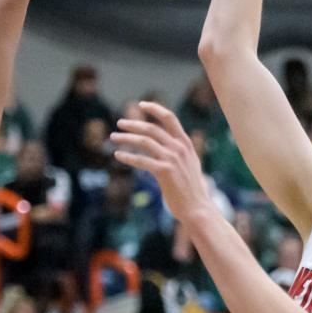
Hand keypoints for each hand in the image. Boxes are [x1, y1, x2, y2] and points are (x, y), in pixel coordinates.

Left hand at [112, 102, 213, 225]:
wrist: (197, 208)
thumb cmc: (191, 190)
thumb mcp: (189, 164)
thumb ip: (179, 152)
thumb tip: (166, 145)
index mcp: (186, 143)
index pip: (170, 118)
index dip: (155, 109)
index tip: (141, 104)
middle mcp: (179, 148)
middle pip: (152, 128)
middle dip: (133, 124)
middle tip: (119, 123)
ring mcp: (172, 159)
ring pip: (144, 142)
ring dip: (126, 138)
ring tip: (113, 138)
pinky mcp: (165, 172)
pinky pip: (142, 160)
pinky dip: (128, 157)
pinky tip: (118, 155)